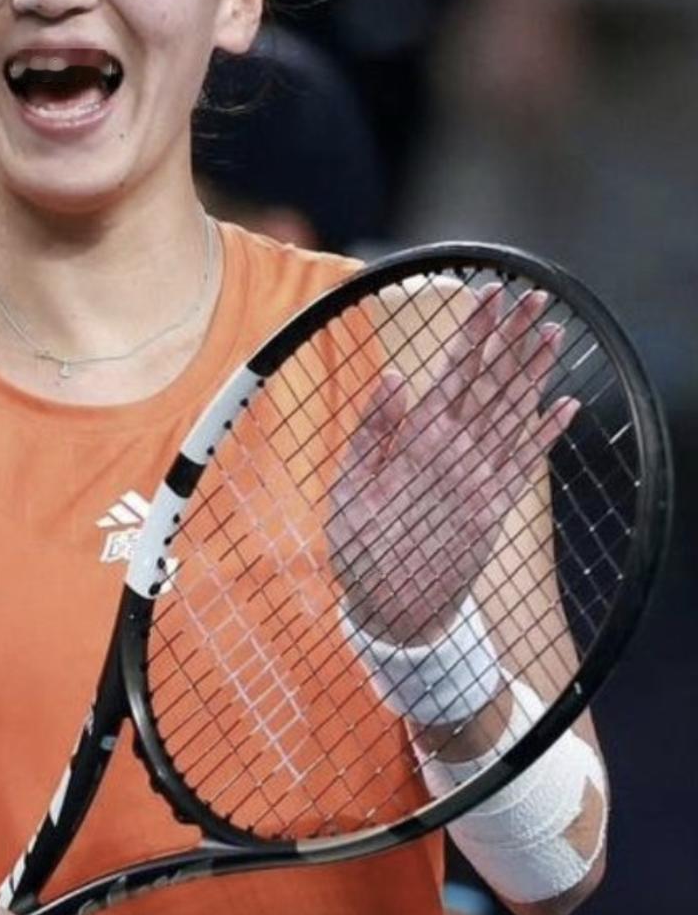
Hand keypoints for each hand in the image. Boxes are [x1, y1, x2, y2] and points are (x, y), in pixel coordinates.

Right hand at [327, 285, 577, 644]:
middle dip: (513, 338)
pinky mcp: (496, 507)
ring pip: (516, 416)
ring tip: (554, 333)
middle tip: (535, 297)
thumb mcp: (348, 491)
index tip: (489, 297)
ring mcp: (483, 484)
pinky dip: (548, 432)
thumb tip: (394, 379)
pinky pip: (527, 461)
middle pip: (492, 385)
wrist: (398, 616)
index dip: (474, 333)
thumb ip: (372, 433)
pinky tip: (565, 403)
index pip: (454, 375)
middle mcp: (459, 459)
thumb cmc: (362, 551)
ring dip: (537, 372)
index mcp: (418, 448)